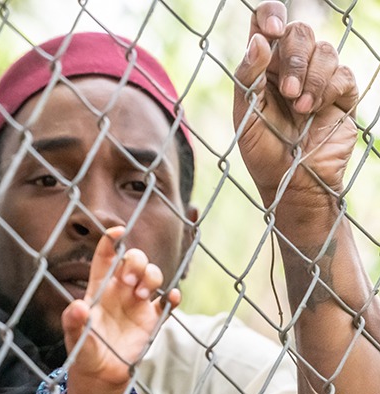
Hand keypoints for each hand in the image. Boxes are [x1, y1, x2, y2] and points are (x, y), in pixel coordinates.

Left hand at [63, 227, 179, 393]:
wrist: (101, 372)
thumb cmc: (84, 349)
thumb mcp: (74, 337)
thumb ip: (73, 322)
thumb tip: (78, 307)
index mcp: (99, 287)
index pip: (106, 257)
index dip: (111, 240)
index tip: (118, 231)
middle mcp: (120, 289)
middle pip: (133, 259)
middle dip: (135, 262)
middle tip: (129, 281)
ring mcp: (138, 303)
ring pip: (153, 275)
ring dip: (151, 277)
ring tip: (142, 294)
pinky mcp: (152, 319)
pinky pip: (167, 303)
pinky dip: (173, 297)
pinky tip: (171, 297)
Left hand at [233, 1, 357, 208]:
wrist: (290, 182)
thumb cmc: (262, 151)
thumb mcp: (245, 115)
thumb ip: (248, 77)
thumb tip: (259, 40)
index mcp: (262, 67)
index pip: (265, 22)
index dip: (271, 14)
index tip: (272, 30)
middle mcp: (290, 67)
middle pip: (299, 31)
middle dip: (295, 58)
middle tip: (288, 91)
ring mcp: (317, 79)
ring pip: (324, 50)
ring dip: (311, 78)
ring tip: (299, 107)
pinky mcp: (341, 94)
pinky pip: (343, 73)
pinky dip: (328, 89)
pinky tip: (313, 110)